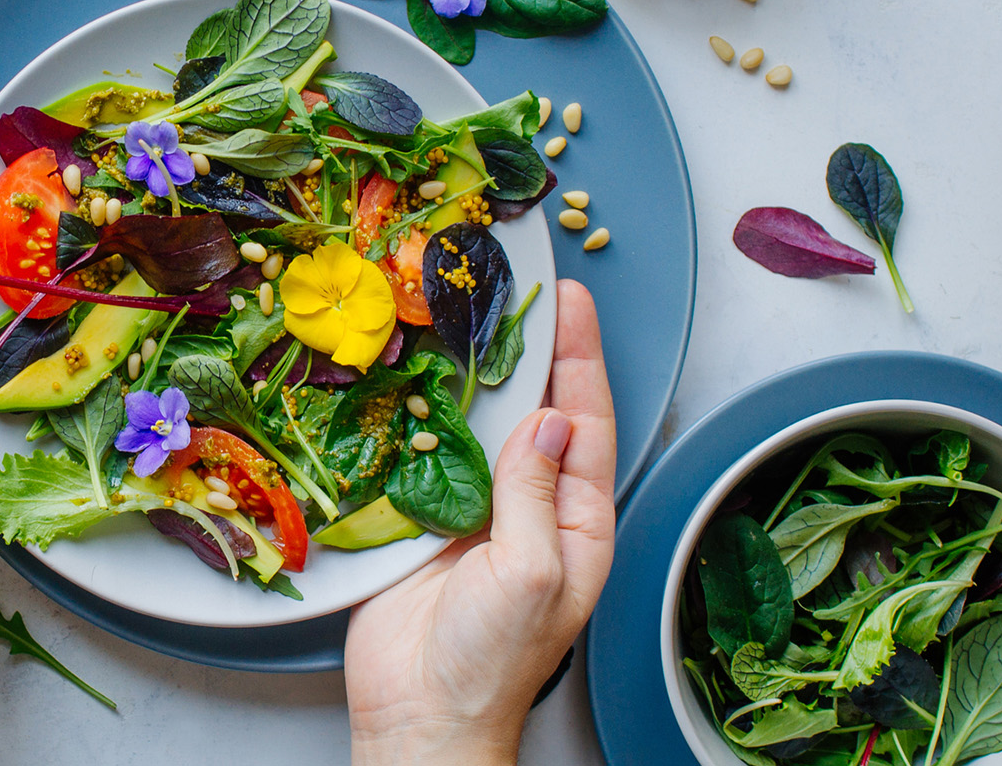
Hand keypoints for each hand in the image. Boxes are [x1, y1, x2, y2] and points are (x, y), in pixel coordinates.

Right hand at [344, 279, 616, 765]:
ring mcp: (478, 512)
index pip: (587, 421)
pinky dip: (424, 414)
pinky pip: (429, 454)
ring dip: (476, 374)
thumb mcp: (531, 573)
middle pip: (538, 411)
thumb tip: (550, 418)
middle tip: (517, 286)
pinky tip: (414, 377)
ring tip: (465, 314)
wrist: (420, 715)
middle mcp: (534, 508)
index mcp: (579, 523)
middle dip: (532, 349)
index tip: (567, 298)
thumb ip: (535, 492)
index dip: (578, 356)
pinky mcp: (424, 519)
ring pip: (483, 426)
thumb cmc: (491, 663)